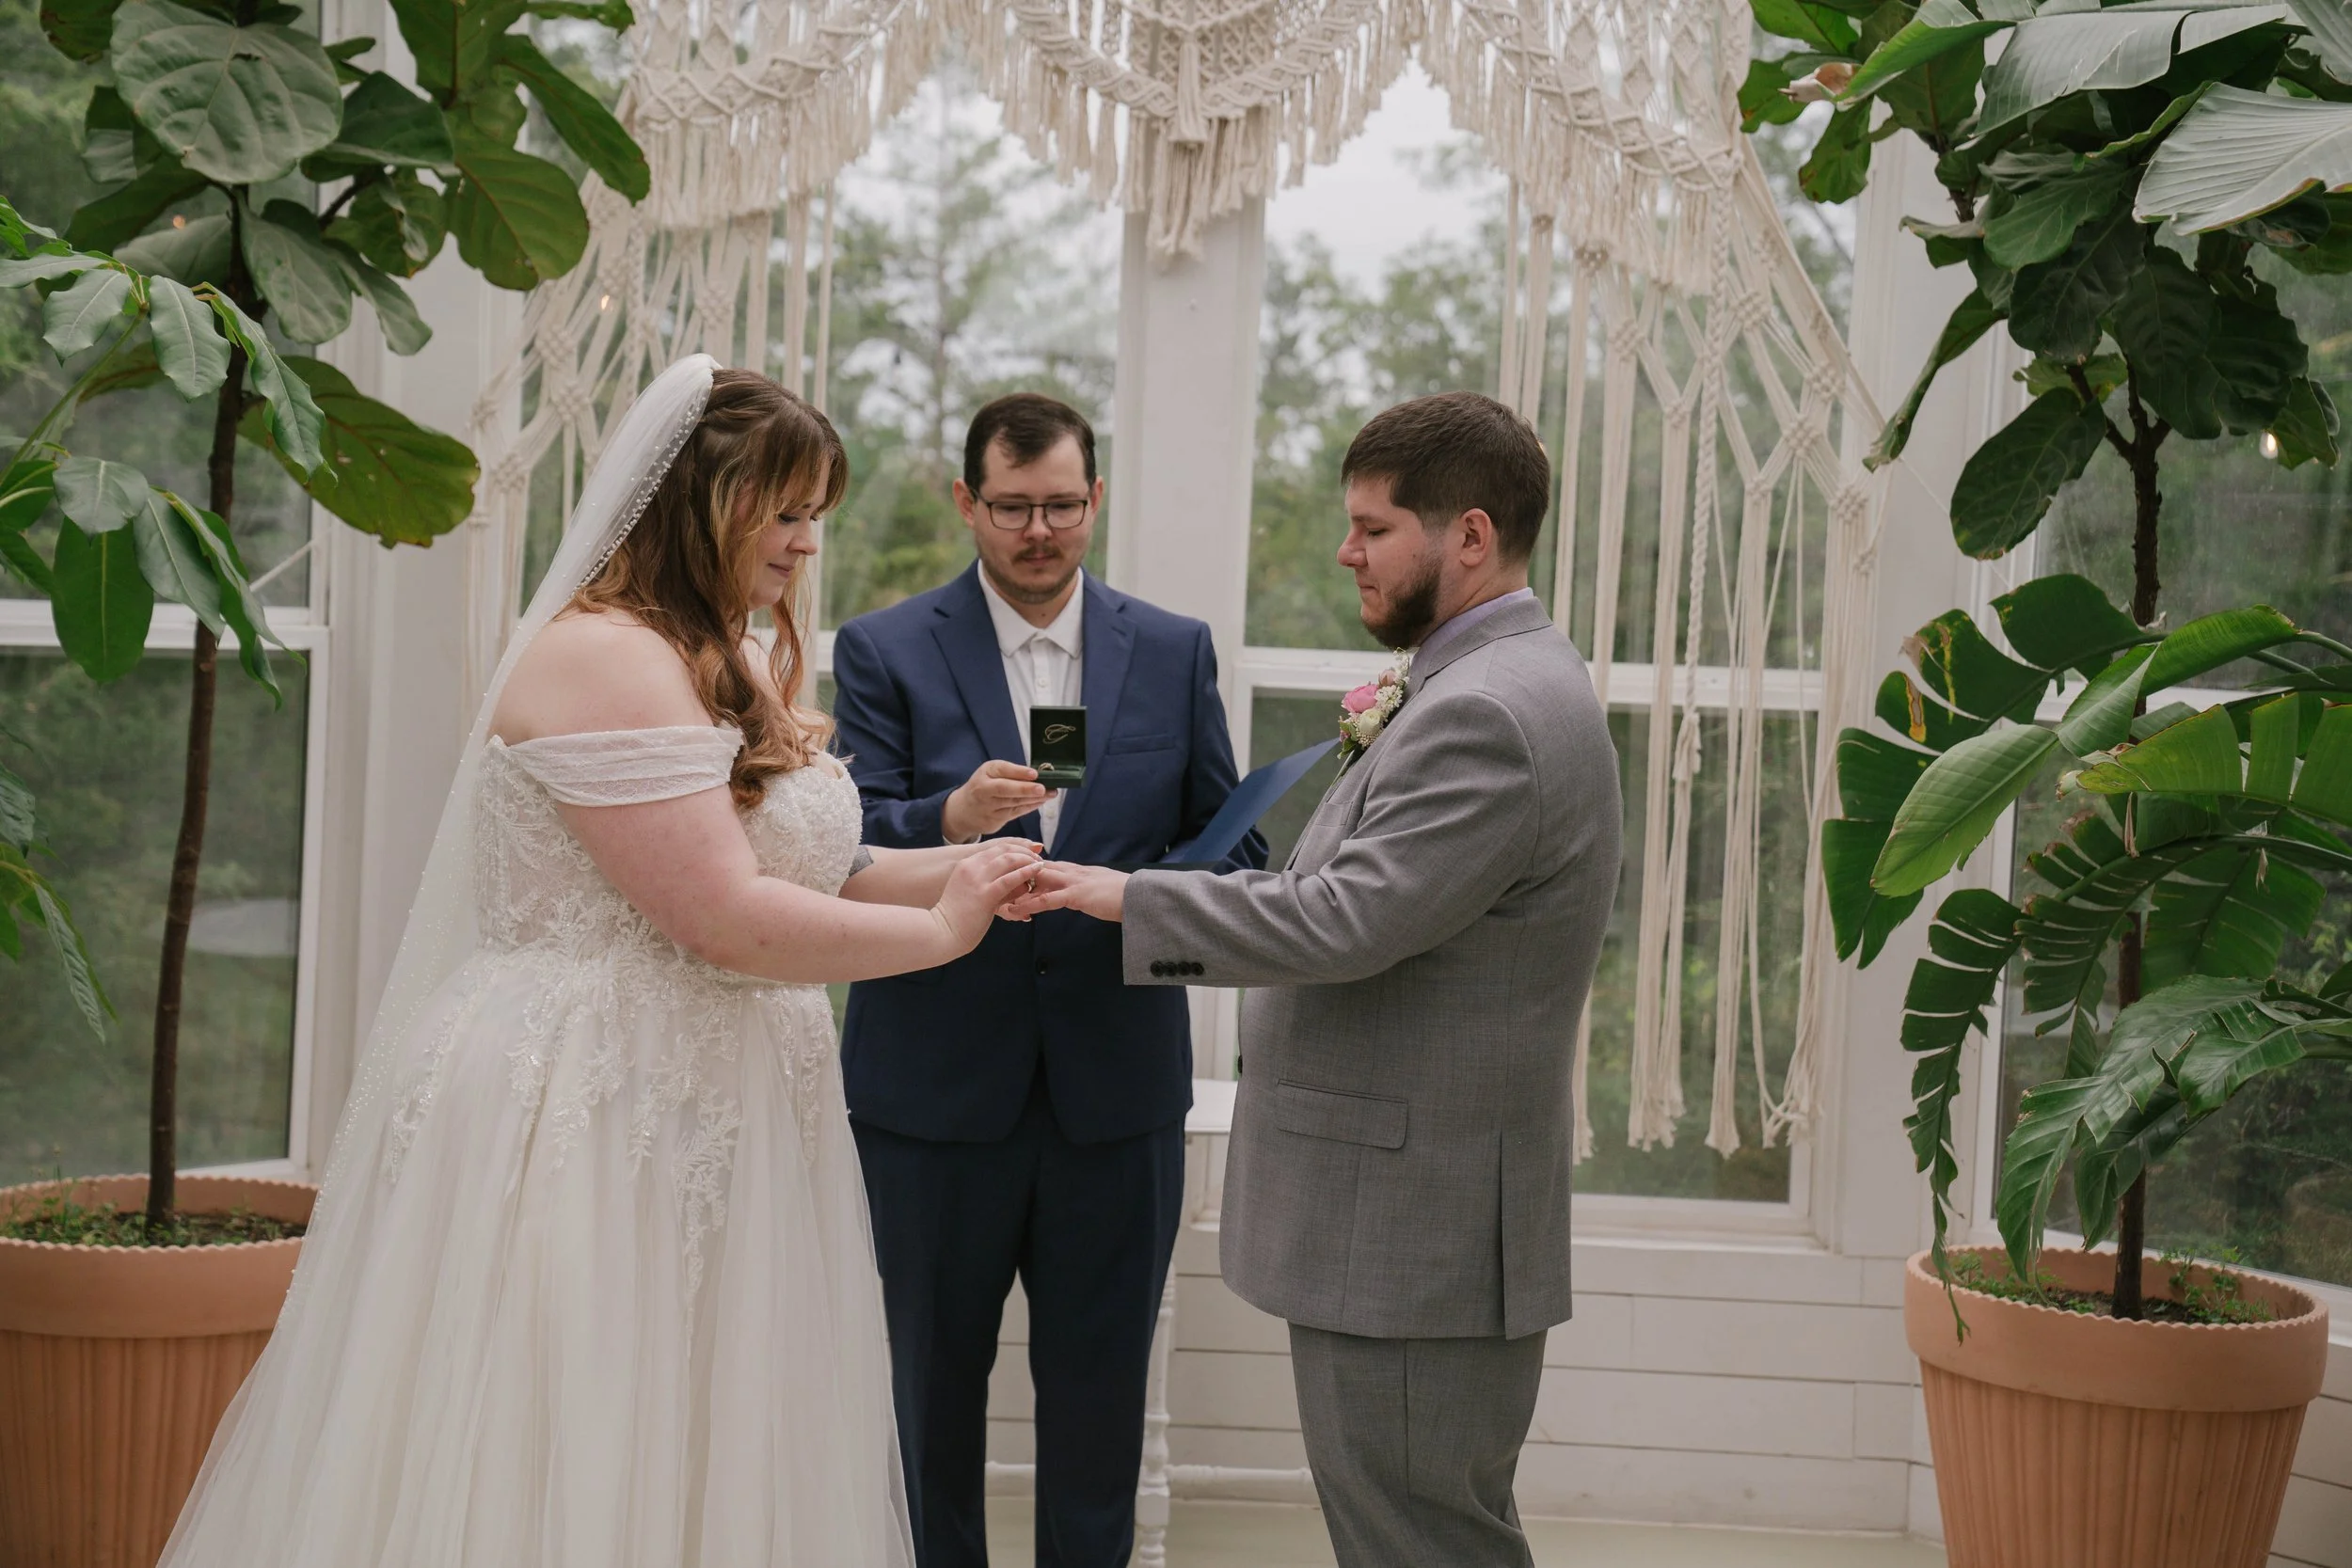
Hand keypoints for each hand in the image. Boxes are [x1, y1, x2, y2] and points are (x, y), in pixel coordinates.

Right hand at [931, 839, 1043, 953]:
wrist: (941, 933)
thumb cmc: (958, 918)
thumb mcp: (974, 894)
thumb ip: (995, 886)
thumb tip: (1021, 884)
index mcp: (966, 865)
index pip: (995, 849)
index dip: (1015, 849)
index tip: (1028, 854)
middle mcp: (971, 867)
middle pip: (1003, 850)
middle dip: (1023, 852)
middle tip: (1037, 858)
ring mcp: (977, 880)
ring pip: (1008, 859)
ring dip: (1027, 860)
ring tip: (1040, 864)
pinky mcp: (985, 894)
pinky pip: (1010, 878)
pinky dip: (1026, 872)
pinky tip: (1037, 871)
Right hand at [943, 759, 1050, 842]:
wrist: (963, 811)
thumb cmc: (984, 786)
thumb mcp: (991, 773)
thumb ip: (1011, 773)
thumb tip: (1038, 775)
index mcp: (985, 772)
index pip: (1002, 770)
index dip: (1019, 772)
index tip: (1035, 773)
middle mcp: (984, 789)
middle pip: (1005, 789)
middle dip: (1025, 789)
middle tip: (1043, 788)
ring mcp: (988, 807)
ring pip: (1013, 802)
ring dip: (1034, 799)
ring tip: (1051, 793)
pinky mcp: (994, 820)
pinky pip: (1015, 813)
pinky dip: (1029, 807)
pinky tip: (1041, 802)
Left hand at [1005, 861, 1129, 922]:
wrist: (1139, 896)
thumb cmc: (1120, 895)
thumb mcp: (1095, 889)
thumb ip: (1079, 888)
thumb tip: (1069, 893)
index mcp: (1073, 870)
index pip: (1041, 867)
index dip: (1021, 873)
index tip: (1002, 880)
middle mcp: (1069, 871)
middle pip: (1033, 871)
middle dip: (1012, 880)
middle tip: (991, 889)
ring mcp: (1072, 881)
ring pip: (1036, 883)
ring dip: (1015, 892)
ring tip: (996, 902)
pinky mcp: (1077, 895)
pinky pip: (1048, 899)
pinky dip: (1030, 905)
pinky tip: (1017, 912)